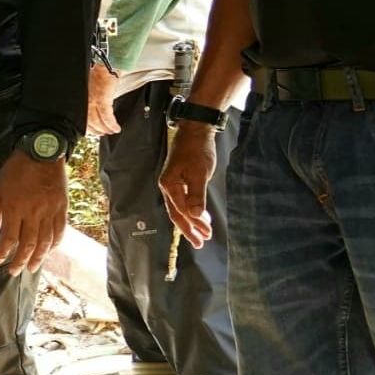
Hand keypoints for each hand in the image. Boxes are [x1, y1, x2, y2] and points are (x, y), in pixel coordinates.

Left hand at [0, 151, 67, 273]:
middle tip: (15, 271)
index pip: (9, 237)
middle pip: (29, 244)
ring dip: (39, 257)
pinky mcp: (62, 208)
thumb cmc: (15, 171)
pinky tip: (49, 251)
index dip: (4, 251)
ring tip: (32, 267)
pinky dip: (55, 244)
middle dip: (21, 260)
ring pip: (45, 241)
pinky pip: (60, 231)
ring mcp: (50, 211)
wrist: (42, 153)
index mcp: (15, 208)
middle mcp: (34, 213)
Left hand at [84, 65, 121, 136]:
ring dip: (105, 128)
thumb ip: (89, 99)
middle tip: (102, 134)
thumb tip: (93, 110)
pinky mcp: (103, 99)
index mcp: (81, 98)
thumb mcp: (89, 89)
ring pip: (97, 121)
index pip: (81, 117)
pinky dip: (111, 124)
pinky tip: (115, 128)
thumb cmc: (100, 75)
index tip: (92, 132)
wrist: (107, 66)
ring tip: (110, 131)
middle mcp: (85, 100)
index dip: (87, 127)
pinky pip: (107, 116)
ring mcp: (93, 100)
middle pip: (89, 121)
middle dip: (96, 130)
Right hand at [158, 125, 217, 247]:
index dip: (194, 224)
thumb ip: (196, 196)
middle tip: (200, 242)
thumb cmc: (197, 151)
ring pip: (179, 209)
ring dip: (190, 222)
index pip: (182, 211)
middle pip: (176, 214)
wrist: (195, 132)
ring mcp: (172, 184)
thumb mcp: (199, 174)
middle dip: (189, 229)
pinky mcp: (179, 181)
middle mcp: (167, 187)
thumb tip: (194, 216)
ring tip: (201, 234)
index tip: (207, 234)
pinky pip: (182, 201)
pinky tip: (199, 216)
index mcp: (170, 186)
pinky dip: (191, 211)